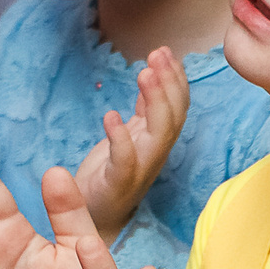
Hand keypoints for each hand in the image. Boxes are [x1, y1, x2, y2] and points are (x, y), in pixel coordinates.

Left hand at [72, 47, 187, 243]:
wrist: (92, 217)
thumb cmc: (110, 173)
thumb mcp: (128, 134)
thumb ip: (142, 109)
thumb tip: (152, 73)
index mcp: (156, 140)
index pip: (177, 107)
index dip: (176, 79)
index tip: (166, 51)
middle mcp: (154, 154)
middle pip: (172, 117)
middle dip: (168, 84)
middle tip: (157, 55)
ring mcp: (139, 170)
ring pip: (158, 135)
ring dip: (154, 102)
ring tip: (143, 74)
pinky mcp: (117, 184)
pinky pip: (125, 161)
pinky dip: (121, 137)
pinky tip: (111, 115)